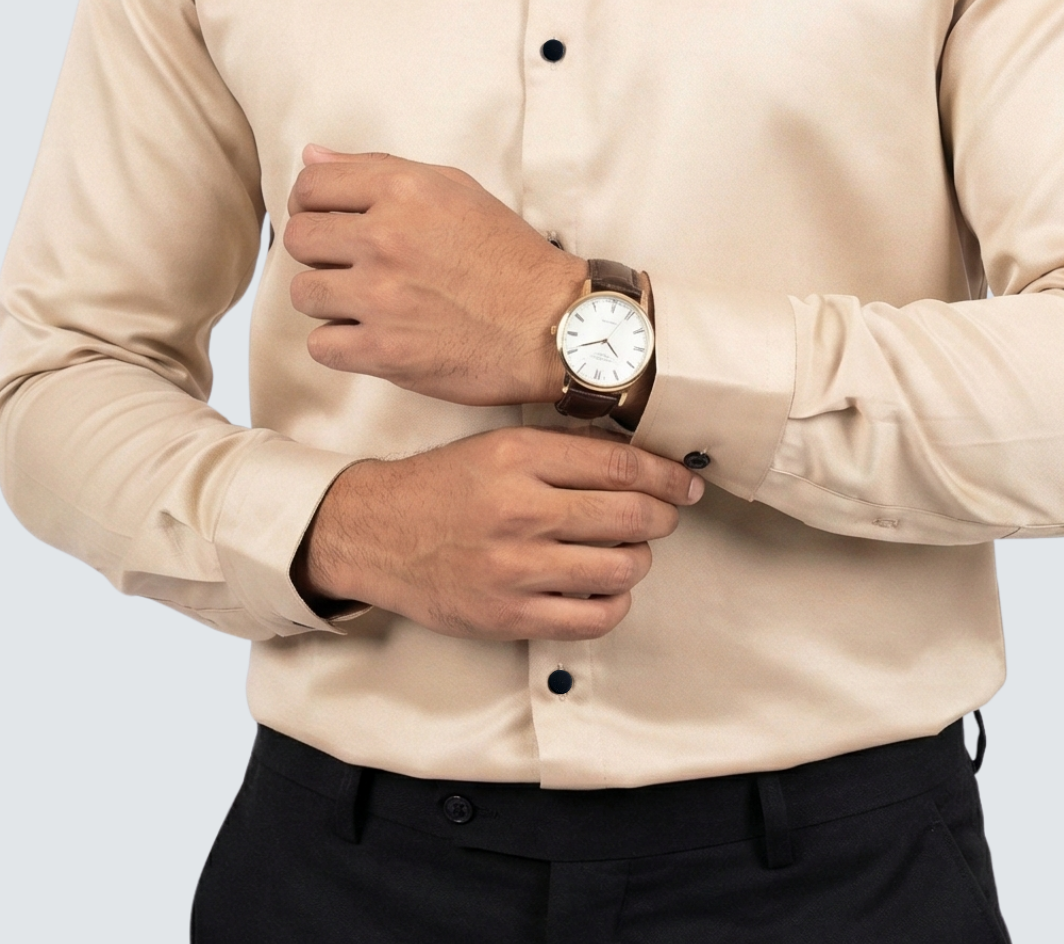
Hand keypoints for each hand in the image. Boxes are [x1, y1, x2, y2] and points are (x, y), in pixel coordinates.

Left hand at [285, 147, 585, 404]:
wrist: (551, 323)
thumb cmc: (507, 255)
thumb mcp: (455, 190)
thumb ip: (378, 168)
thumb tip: (312, 154)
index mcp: (404, 191)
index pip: (311, 185)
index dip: (312, 202)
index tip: (329, 218)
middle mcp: (386, 239)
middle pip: (299, 239)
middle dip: (320, 251)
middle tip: (351, 263)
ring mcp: (381, 298)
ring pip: (303, 292)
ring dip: (329, 298)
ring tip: (368, 300)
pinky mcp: (383, 352)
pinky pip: (320, 345)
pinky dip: (341, 343)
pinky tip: (373, 334)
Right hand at [295, 428, 703, 640]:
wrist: (377, 533)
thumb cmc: (445, 486)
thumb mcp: (500, 446)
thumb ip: (564, 452)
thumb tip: (639, 462)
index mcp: (520, 457)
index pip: (620, 465)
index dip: (666, 477)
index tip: (686, 485)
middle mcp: (520, 510)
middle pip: (630, 517)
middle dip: (662, 517)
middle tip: (664, 517)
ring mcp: (515, 568)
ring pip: (620, 569)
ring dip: (638, 559)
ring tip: (628, 552)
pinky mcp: (509, 616)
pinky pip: (592, 618)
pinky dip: (614, 603)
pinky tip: (605, 588)